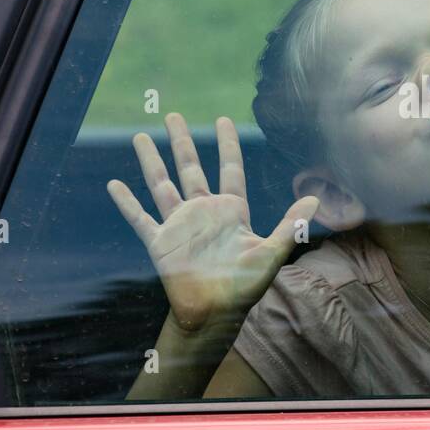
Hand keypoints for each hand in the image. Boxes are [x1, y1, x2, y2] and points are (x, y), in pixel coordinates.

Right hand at [107, 112, 318, 335]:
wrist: (215, 314)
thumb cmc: (245, 286)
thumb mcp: (271, 252)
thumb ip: (290, 224)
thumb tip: (315, 198)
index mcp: (231, 211)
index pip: (229, 169)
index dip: (227, 144)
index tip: (222, 120)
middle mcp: (203, 212)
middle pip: (190, 168)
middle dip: (182, 141)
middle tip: (172, 115)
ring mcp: (179, 225)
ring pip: (162, 184)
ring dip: (151, 161)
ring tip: (140, 137)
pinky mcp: (160, 242)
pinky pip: (140, 218)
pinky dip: (127, 202)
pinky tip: (114, 184)